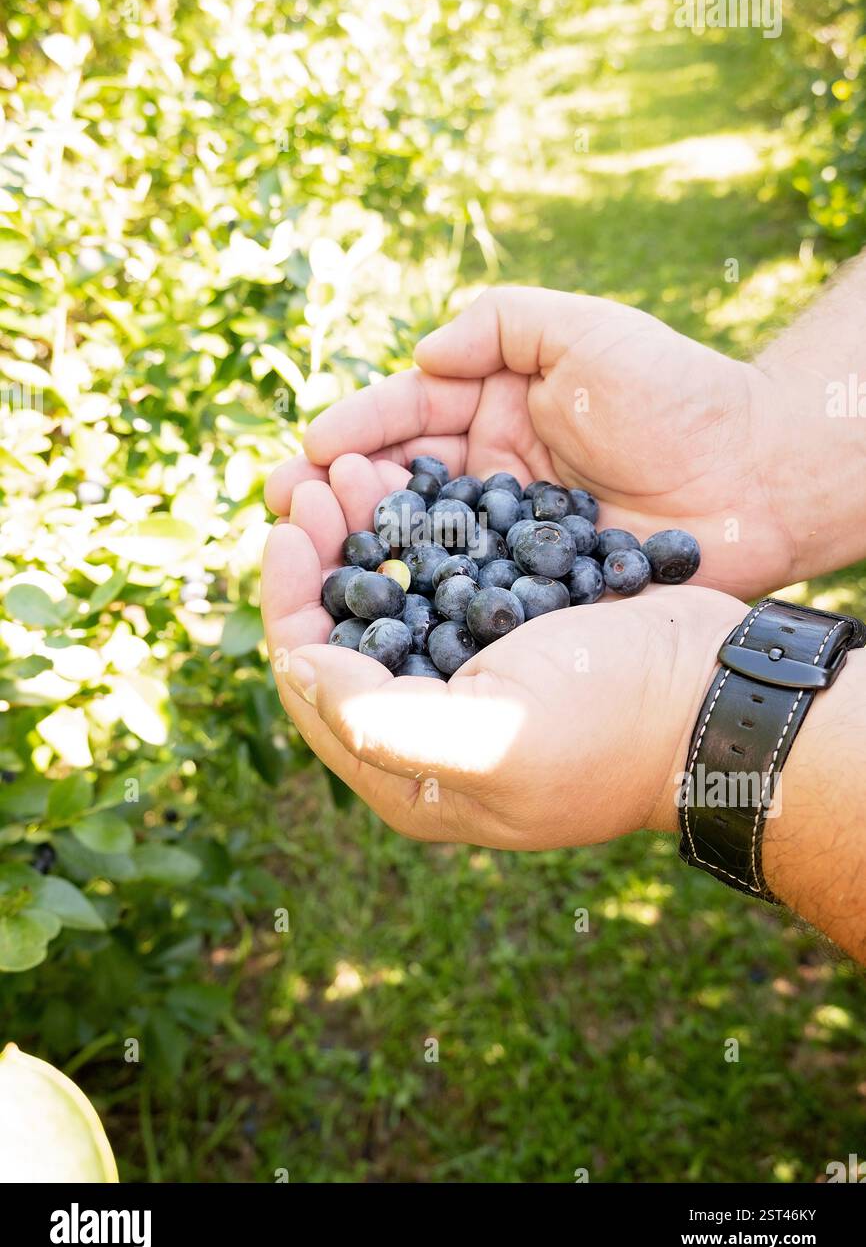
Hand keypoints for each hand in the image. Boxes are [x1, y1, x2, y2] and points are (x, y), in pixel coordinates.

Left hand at [261, 454, 746, 847]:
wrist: (716, 692)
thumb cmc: (608, 722)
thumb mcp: (491, 738)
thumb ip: (378, 721)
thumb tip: (297, 669)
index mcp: (407, 778)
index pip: (312, 686)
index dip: (290, 605)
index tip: (288, 527)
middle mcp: (428, 733)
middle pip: (344, 637)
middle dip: (324, 557)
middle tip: (320, 482)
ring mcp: (469, 683)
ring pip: (389, 600)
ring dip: (366, 534)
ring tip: (360, 468)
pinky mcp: (506, 638)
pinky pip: (441, 580)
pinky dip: (419, 533)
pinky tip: (414, 484)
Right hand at [266, 287, 795, 599]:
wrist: (757, 475)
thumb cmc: (677, 393)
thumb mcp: (587, 331)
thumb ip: (502, 325)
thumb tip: (421, 353)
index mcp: (497, 406)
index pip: (411, 411)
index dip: (360, 429)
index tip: (314, 451)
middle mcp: (492, 472)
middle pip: (401, 479)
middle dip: (341, 489)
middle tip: (289, 504)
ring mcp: (510, 535)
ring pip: (421, 537)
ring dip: (363, 544)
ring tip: (312, 549)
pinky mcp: (535, 588)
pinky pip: (466, 590)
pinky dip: (418, 597)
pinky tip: (376, 606)